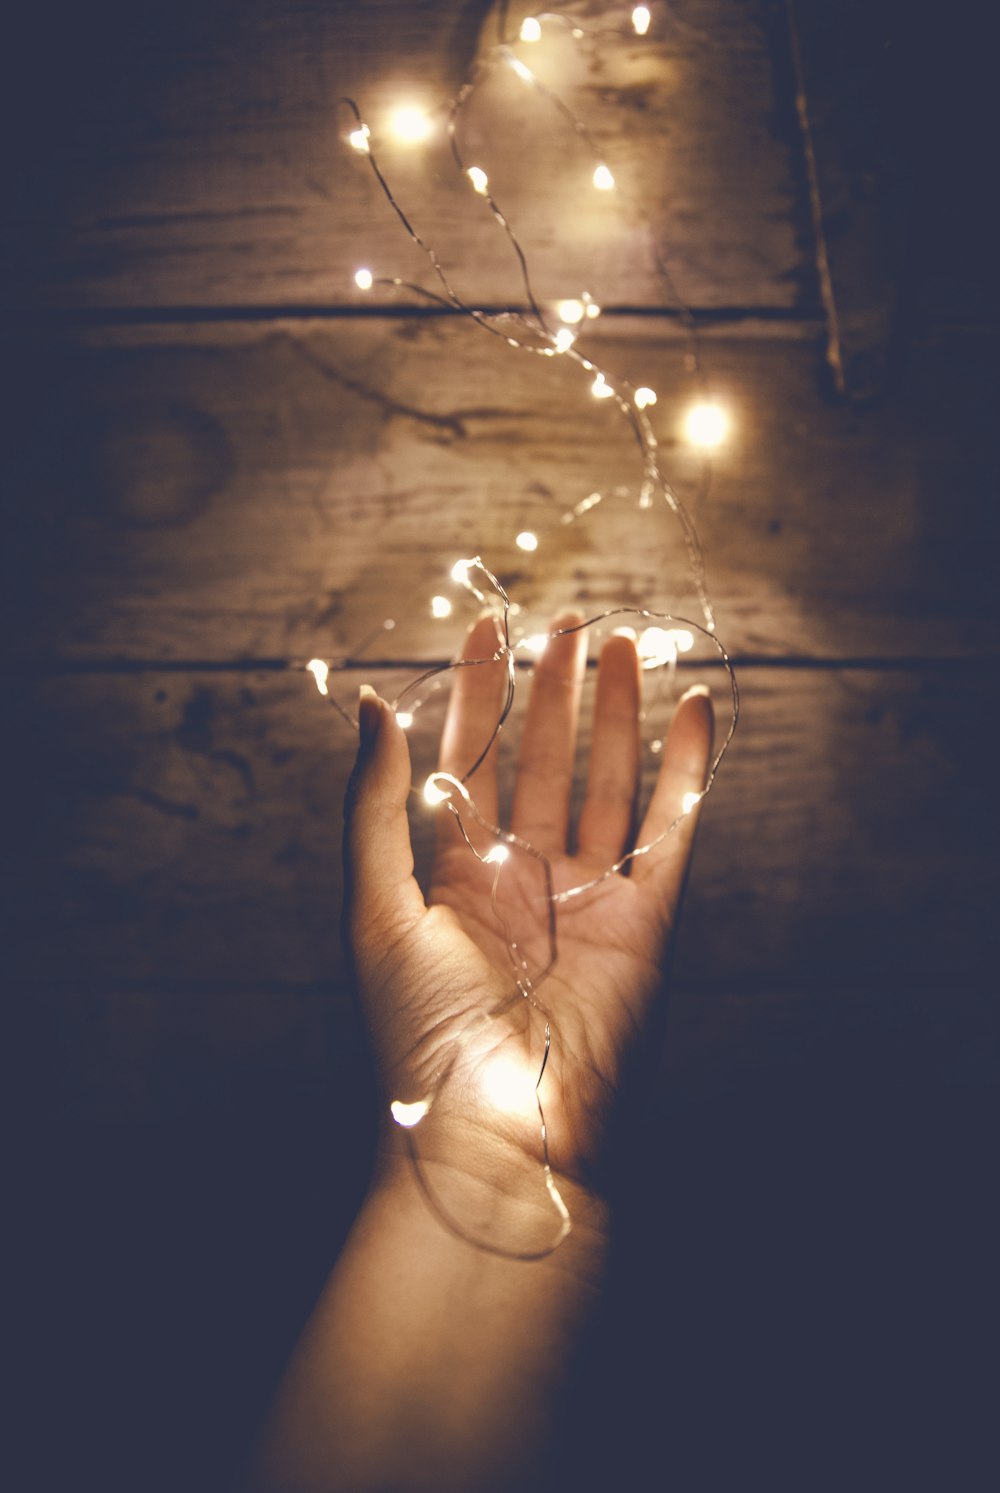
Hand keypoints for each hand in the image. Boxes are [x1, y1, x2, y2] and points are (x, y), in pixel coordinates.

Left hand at [345, 613, 713, 1242]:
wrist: (498, 1134)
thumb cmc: (419, 1033)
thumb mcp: (374, 906)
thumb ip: (374, 804)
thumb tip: (365, 704)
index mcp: (454, 875)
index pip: (469, 762)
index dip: (478, 696)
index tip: (489, 630)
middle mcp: (524, 877)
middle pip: (545, 761)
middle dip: (555, 691)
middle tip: (569, 622)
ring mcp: (589, 896)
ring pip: (609, 782)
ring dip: (617, 714)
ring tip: (623, 645)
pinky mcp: (647, 919)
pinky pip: (672, 828)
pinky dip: (687, 769)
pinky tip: (692, 711)